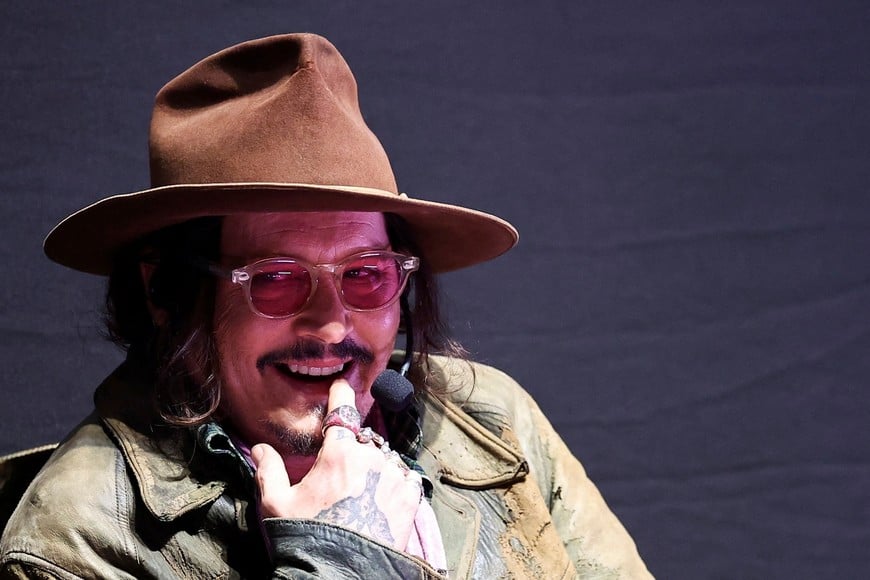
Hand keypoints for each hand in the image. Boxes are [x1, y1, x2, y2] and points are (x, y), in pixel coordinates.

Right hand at [252, 379, 422, 549]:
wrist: (341, 574)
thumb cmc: (307, 537)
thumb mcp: (277, 505)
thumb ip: (269, 471)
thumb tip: (259, 448)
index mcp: (339, 452)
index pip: (342, 410)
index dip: (341, 395)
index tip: (343, 386)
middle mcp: (370, 457)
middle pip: (363, 439)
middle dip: (353, 447)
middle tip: (341, 473)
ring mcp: (394, 475)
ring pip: (385, 457)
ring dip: (375, 466)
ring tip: (361, 492)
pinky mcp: (411, 497)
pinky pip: (405, 476)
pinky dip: (395, 481)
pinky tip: (382, 497)